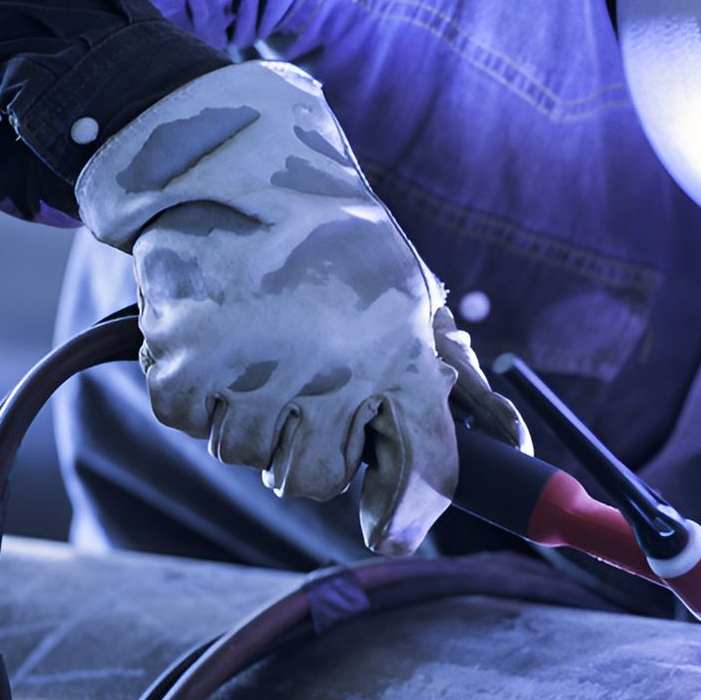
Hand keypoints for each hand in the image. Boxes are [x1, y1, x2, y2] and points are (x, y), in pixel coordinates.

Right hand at [75, 61, 522, 555]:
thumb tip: (513, 438)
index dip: (408, 513)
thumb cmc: (333, 233)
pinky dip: (194, 391)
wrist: (237, 164)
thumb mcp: (409, 290)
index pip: (423, 465)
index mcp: (400, 354)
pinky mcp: (187, 365)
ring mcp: (256, 373)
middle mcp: (334, 373)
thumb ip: (447, 367)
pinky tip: (212, 338)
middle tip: (298, 398)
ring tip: (253, 349)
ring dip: (247, 418)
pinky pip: (190, 421)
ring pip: (247, 455)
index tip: (385, 535)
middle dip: (307, 450)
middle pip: (317, 479)